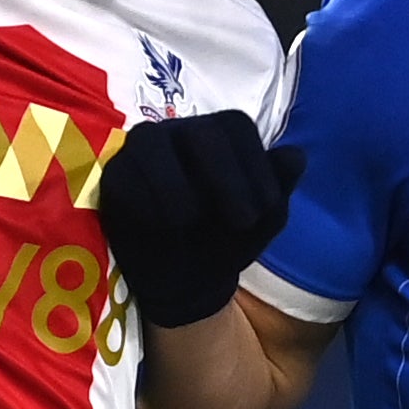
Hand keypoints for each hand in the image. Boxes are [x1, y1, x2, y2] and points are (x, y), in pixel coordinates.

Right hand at [103, 110, 302, 328]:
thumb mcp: (263, 219)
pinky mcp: (113, 176)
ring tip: (191, 220)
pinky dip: (145, 201)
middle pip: (200, 130)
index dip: (254, 168)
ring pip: (151, 142)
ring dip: (177, 185)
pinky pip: (122, 175)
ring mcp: (142, 150)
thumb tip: (295, 157)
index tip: (262, 214)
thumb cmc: (226, 240)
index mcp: (221, 135)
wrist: (187, 281)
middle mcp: (181, 132)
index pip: (236, 127)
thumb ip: (280, 186)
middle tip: (241, 222)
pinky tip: (162, 225)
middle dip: (226, 177)